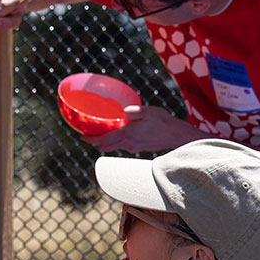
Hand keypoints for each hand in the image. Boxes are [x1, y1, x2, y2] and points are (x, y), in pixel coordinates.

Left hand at [83, 105, 208, 152]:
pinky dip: (117, 141)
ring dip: (107, 141)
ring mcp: (134, 147)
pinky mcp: (139, 148)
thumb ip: (134, 112)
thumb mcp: (148, 112)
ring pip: (115, 146)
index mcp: (127, 134)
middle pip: (106, 146)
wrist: (177, 137)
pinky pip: (123, 145)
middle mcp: (128, 144)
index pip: (104, 140)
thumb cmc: (164, 123)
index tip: (82, 137)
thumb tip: (124, 111)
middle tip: (88, 136)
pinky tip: (119, 133)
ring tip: (101, 133)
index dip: (91, 139)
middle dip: (96, 141)